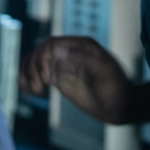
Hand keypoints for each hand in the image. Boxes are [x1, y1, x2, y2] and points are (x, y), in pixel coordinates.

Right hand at [19, 36, 149, 123]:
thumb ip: (83, 58)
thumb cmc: (117, 88)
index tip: (47, 79)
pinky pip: (38, 74)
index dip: (42, 58)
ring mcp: (63, 65)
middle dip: (33, 68)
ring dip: (27, 74)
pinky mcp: (59, 78)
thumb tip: (58, 49)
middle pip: (39, 52)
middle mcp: (69, 52)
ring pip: (35, 62)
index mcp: (80, 45)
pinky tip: (28, 90)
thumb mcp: (105, 72)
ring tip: (33, 91)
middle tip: (39, 88)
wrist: (122, 106)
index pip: (51, 43)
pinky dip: (28, 80)